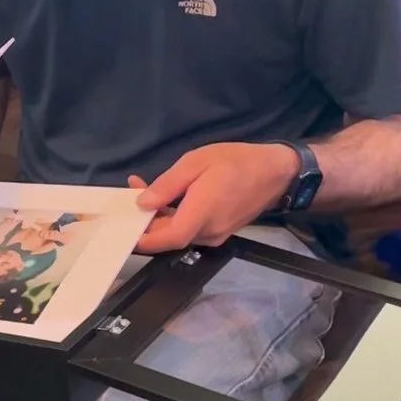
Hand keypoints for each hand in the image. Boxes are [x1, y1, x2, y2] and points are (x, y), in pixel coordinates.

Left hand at [129, 142, 299, 253]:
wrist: (276, 172)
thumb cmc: (236, 162)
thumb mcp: (197, 162)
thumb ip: (168, 185)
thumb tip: (142, 203)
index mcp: (203, 213)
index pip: (169, 238)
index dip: (144, 238)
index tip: (124, 229)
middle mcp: (209, 232)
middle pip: (169, 237)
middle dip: (146, 221)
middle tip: (131, 193)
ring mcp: (216, 234)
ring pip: (179, 234)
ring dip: (159, 217)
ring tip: (144, 189)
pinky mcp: (220, 231)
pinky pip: (191, 229)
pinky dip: (174, 217)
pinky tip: (167, 198)